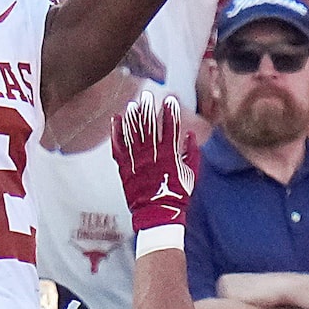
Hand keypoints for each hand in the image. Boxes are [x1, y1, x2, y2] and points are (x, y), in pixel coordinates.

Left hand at [114, 87, 195, 236]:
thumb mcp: (191, 174)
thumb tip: (190, 135)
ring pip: (132, 132)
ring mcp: (136, 159)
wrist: (156, 213)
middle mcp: (152, 154)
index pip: (171, 127)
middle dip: (149, 108)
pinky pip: (118, 145)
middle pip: (149, 125)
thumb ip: (192, 153)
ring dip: (132, 116)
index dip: (171, 112)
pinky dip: (117, 131)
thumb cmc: (176, 194)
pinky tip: (117, 119)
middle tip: (148, 96)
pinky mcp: (124, 166)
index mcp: (170, 155)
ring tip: (133, 104)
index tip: (170, 100)